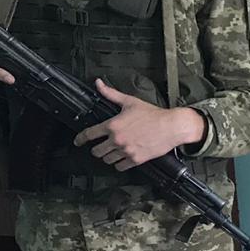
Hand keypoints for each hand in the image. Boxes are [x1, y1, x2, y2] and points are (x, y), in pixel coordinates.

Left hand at [73, 80, 204, 170]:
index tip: (77, 142)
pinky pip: (120, 167)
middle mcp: (117, 139)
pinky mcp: (136, 160)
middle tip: (101, 147)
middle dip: (97, 149)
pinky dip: (119, 164)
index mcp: (112, 125)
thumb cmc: (153, 114)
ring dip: (108, 157)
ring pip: (107, 160)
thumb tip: (98, 83)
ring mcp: (126, 151)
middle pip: (96, 151)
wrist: (172, 126)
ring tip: (112, 153)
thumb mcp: (130, 102)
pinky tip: (122, 159)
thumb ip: (111, 94)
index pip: (89, 134)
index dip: (80, 139)